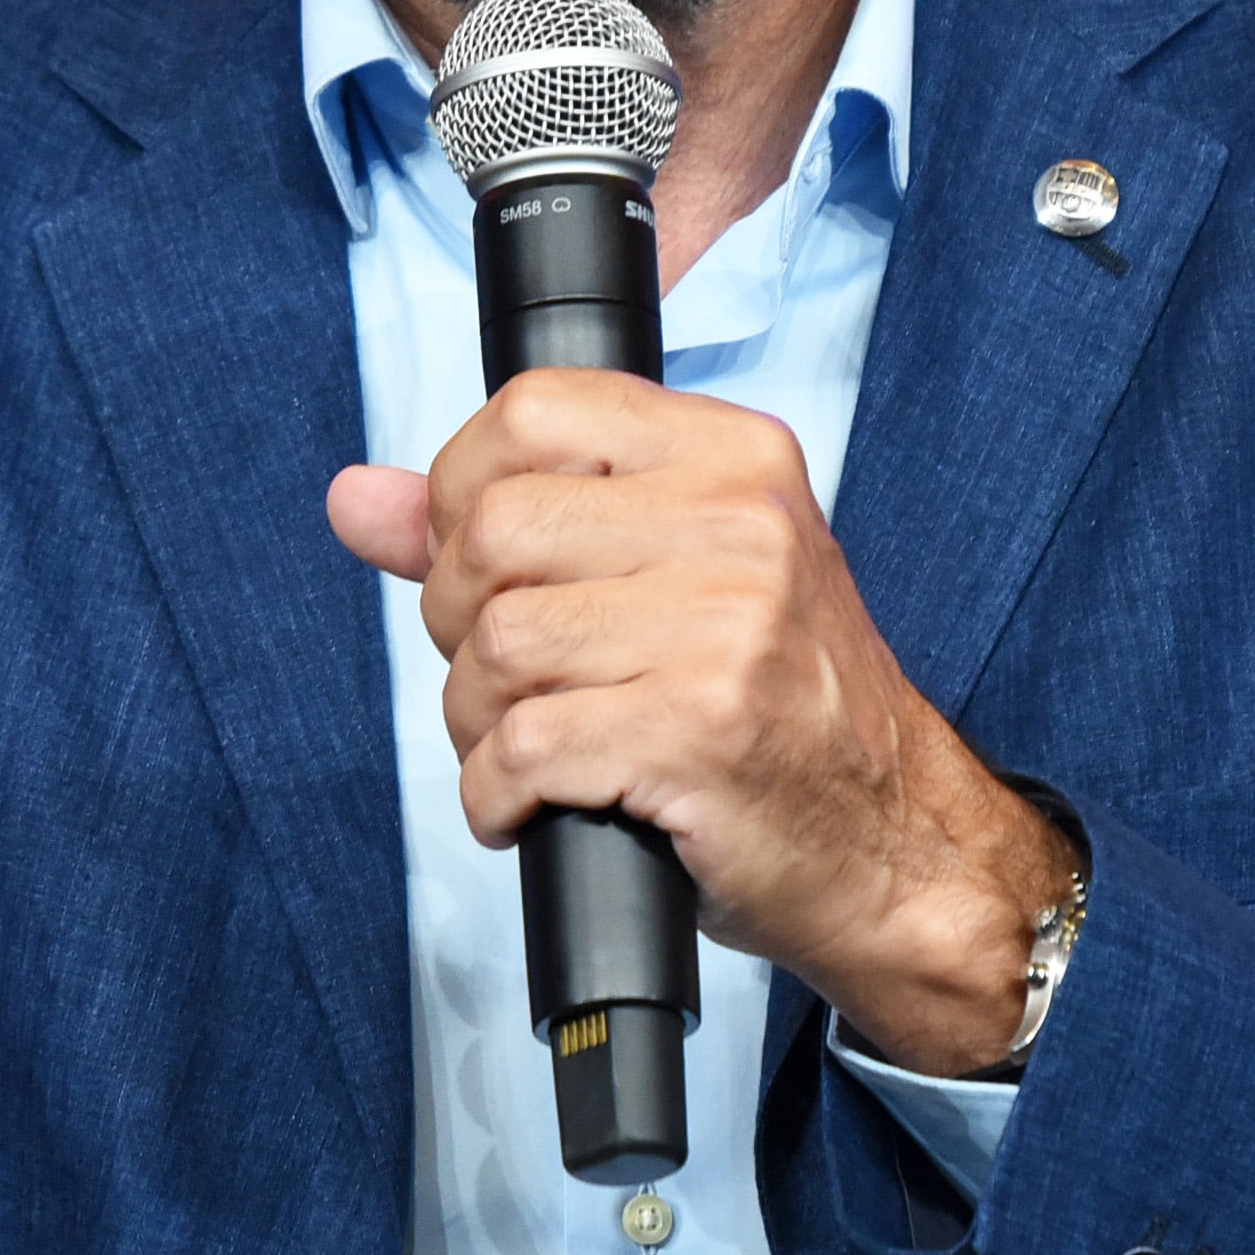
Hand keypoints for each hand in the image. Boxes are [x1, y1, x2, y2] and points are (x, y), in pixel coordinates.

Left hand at [326, 369, 1071, 1078]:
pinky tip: (533, 805)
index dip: (462, 491)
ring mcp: (724, 629)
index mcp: (733, 458)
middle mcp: (738, 525)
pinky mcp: (697, 735)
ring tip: (524, 748)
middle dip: (457, 622)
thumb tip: (357, 498)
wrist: (897, 844)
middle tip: (502, 677)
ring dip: (475, 721)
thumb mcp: (675, 575)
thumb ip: (513, 521)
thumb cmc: (782, 706)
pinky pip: (520, 750)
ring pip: (496, 647)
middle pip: (491, 533)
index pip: (531, 410)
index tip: (483, 564)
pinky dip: (496, 796)